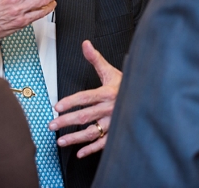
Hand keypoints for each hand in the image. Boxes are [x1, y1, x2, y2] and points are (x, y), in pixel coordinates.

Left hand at [48, 40, 121, 157]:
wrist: (147, 98)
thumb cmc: (126, 85)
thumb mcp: (111, 71)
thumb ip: (95, 59)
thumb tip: (85, 44)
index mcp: (107, 93)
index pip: (86, 97)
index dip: (71, 102)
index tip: (57, 107)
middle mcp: (110, 109)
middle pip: (85, 116)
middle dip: (67, 121)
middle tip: (52, 125)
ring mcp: (114, 122)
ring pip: (92, 132)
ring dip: (75, 138)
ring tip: (61, 141)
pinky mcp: (117, 133)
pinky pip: (103, 144)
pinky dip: (91, 149)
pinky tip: (80, 153)